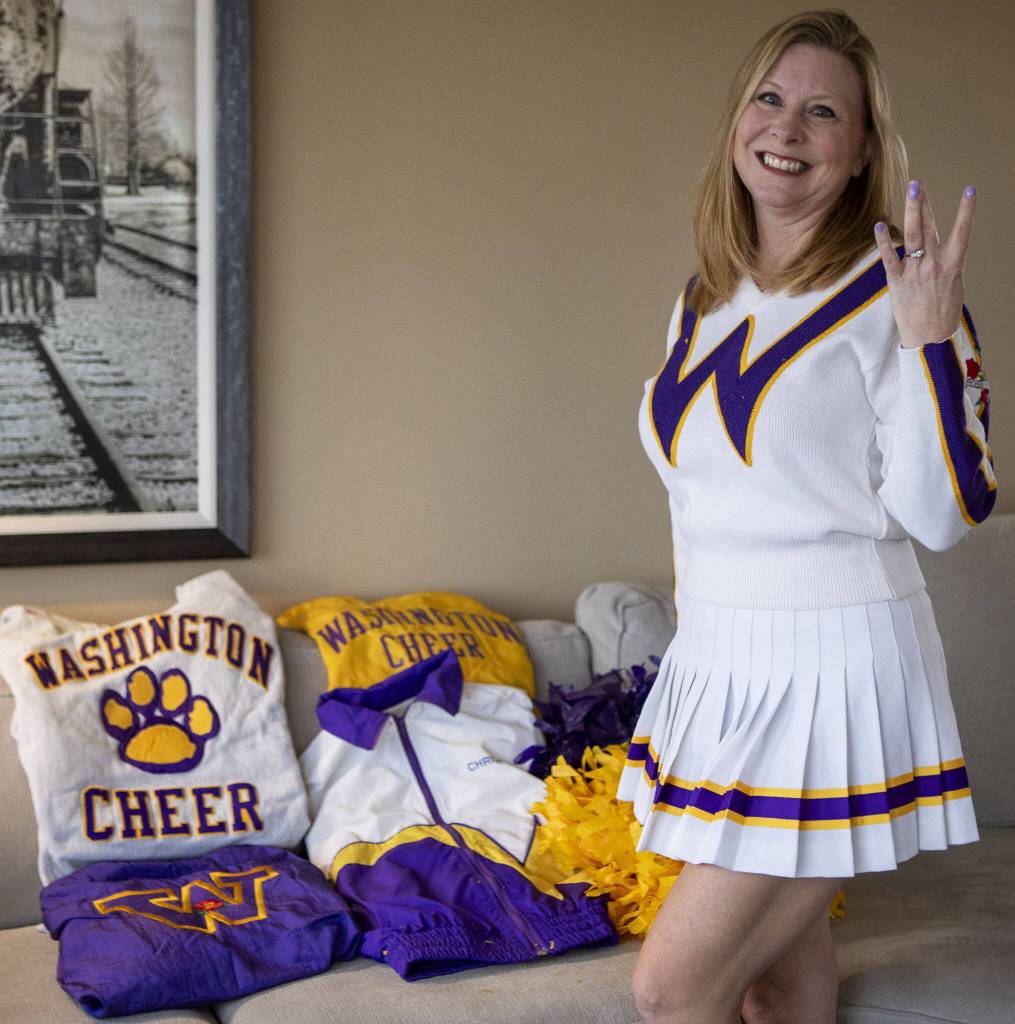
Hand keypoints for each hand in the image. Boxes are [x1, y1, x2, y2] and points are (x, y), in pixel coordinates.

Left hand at [873, 181, 974, 348]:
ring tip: (908, 192)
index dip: (966, 210)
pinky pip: (890, 258)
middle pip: (928, 228)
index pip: (962, 232)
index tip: (970, 190)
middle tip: (917, 183)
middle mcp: (934, 265)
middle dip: (923, 204)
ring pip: (912, 236)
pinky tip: (880, 225)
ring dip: (910, 212)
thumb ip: (945, 262)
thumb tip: (940, 247)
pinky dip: (884, 241)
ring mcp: (915, 272)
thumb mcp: (953, 283)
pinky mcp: (897, 282)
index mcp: (953, 265)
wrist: (930, 338)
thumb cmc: (943, 310)